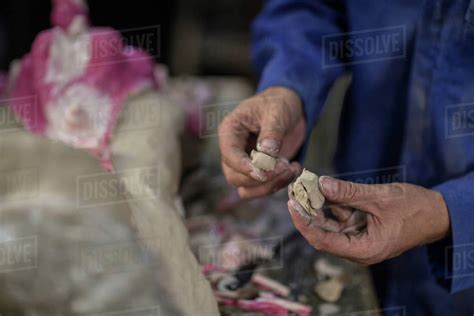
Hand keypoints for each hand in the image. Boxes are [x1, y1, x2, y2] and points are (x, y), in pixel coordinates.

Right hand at [218, 87, 305, 198]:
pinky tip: (294, 170)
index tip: (262, 172)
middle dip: (260, 178)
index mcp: (230, 132)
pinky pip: (262, 189)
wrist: (290, 109)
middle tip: (285, 167)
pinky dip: (278, 185)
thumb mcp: (276, 111)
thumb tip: (267, 153)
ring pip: (247, 188)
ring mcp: (245, 165)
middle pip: (234, 177)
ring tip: (292, 170)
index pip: (229, 155)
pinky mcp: (260, 173)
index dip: (243, 167)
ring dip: (269, 186)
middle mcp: (234, 152)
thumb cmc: (278, 104)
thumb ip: (271, 132)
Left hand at [287, 176, 450, 264]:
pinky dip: (331, 204)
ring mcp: (358, 239)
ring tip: (304, 186)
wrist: (438, 213)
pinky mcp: (361, 228)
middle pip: (322, 233)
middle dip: (307, 213)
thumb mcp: (379, 198)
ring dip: (317, 207)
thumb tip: (321, 183)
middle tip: (293, 191)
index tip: (292, 204)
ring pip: (329, 225)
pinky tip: (322, 188)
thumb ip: (349, 192)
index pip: (323, 240)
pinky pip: (340, 218)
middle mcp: (357, 249)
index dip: (304, 223)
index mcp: (364, 250)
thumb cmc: (414, 208)